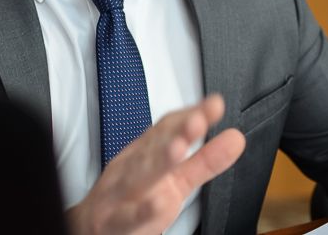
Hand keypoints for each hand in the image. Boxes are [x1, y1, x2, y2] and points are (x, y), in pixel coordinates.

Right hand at [66, 94, 245, 234]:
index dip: (190, 114)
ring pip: (140, 175)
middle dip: (176, 132)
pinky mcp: (116, 221)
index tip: (214, 105)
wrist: (91, 229)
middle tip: (198, 121)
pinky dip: (142, 209)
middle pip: (155, 145)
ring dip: (158, 161)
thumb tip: (236, 138)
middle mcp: (134, 166)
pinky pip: (128, 216)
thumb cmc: (133, 198)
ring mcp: (122, 193)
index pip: (168, 126)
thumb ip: (205, 160)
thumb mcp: (175, 179)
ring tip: (178, 149)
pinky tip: (158, 202)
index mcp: (147, 152)